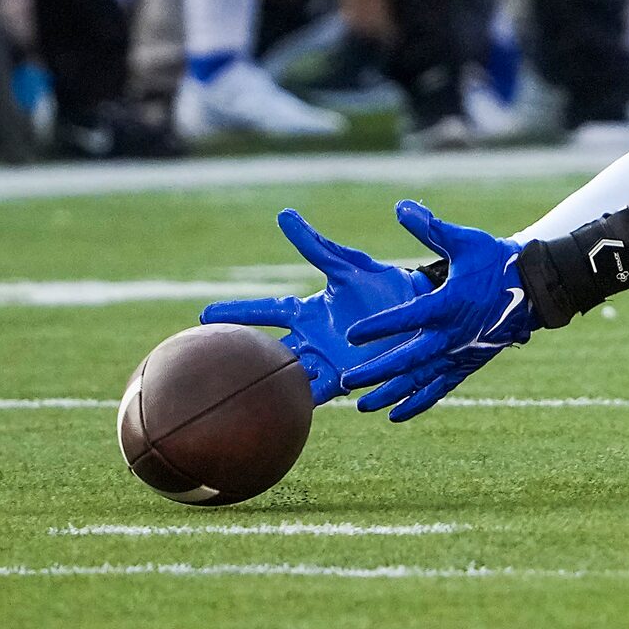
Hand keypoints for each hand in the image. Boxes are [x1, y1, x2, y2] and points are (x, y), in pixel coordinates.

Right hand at [199, 209, 434, 403]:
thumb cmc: (387, 286)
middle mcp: (311, 338)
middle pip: (266, 348)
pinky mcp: (343, 380)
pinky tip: (274, 414)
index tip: (204, 315)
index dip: (237, 312)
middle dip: (239, 355)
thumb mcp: (350, 266)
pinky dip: (294, 403)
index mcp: (310, 310)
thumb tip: (285, 215)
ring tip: (232, 393)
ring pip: (283, 375)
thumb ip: (317, 246)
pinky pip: (312, 395)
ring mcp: (324, 361)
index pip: (266, 310)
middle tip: (205, 362)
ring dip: (263, 382)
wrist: (424, 313)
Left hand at [341, 201, 537, 420]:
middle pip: (409, 357)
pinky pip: (439, 388)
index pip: (408, 317)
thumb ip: (430, 229)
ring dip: (391, 392)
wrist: (532, 288)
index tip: (352, 333)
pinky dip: (417, 403)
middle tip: (347, 379)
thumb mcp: (466, 240)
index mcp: (449, 303)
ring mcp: (460, 352)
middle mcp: (452, 333)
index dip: (380, 325)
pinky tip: (395, 415)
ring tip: (362, 404)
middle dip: (377, 370)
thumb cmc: (495, 260)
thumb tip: (401, 208)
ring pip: (421, 379)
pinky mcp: (467, 363)